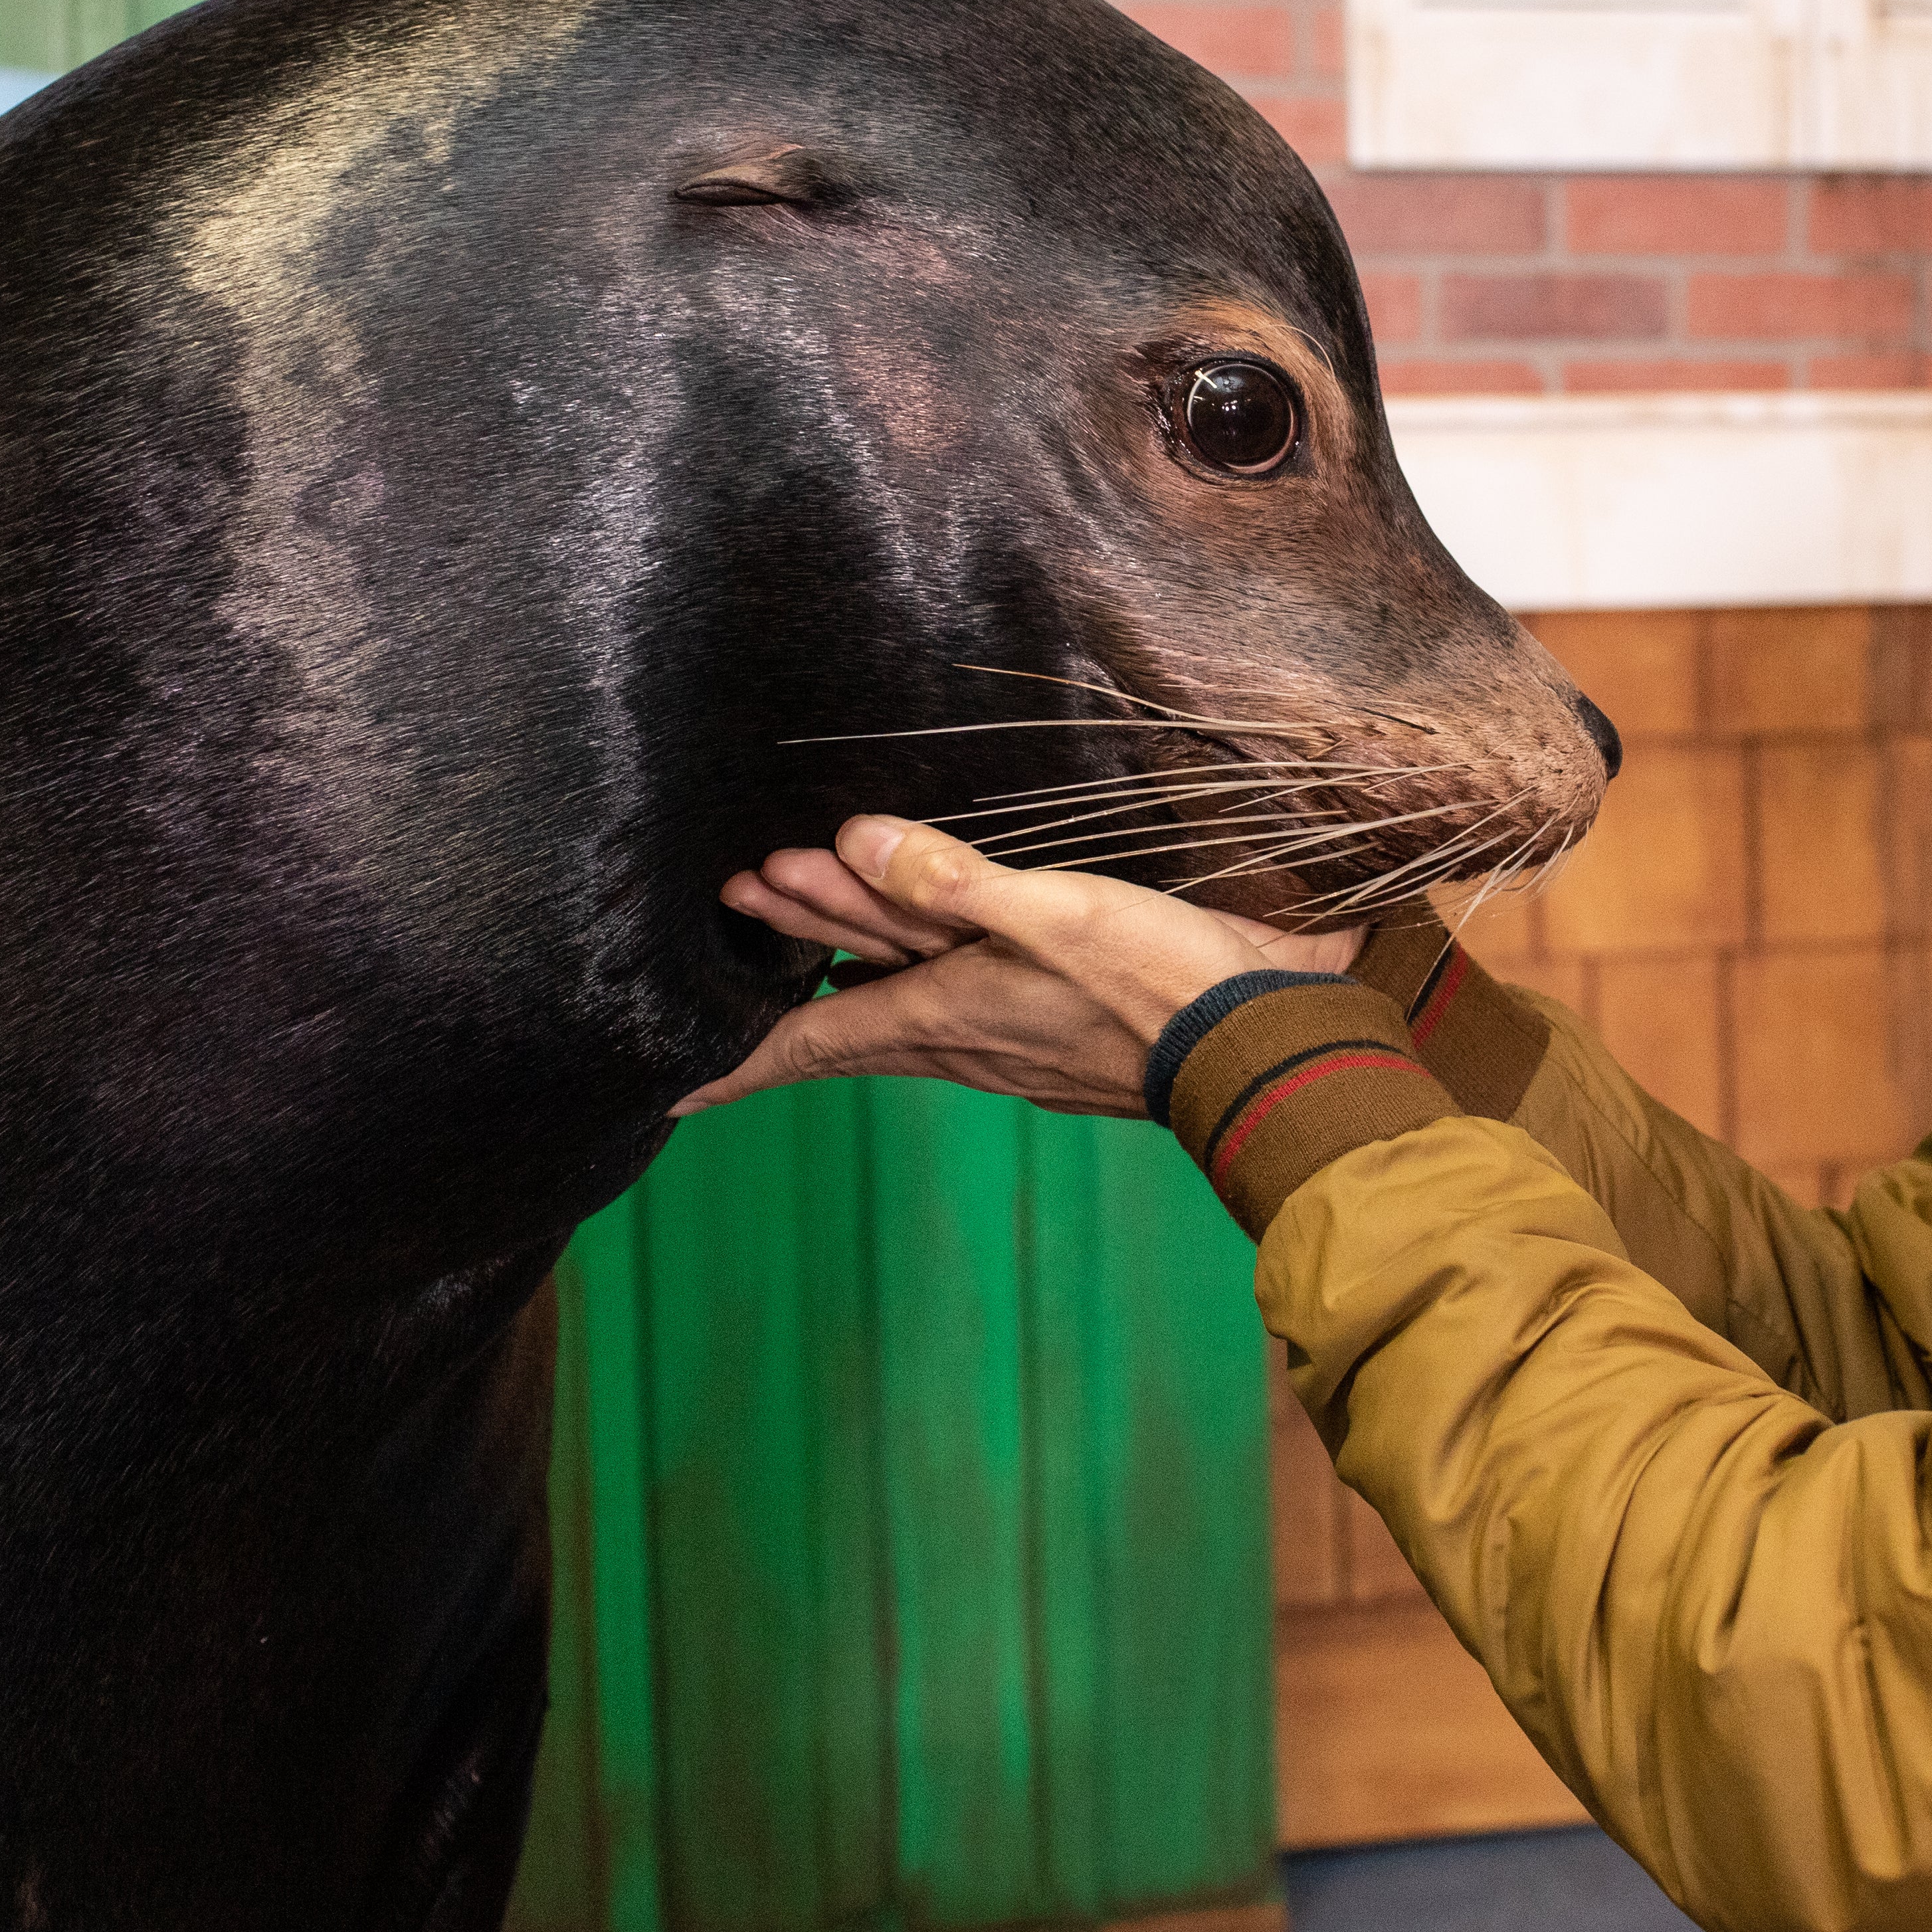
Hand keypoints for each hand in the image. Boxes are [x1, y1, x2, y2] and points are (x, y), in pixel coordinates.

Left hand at [679, 817, 1369, 1119]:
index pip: (809, 1041)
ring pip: (900, 999)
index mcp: (946, 1014)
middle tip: (731, 900)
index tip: (663, 1089)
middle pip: (845, 1006)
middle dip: (782, 955)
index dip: (733, 1059)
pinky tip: (921, 960)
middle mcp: (965, 1039)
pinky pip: (953, 1006)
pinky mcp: (1055, 1036)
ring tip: (793, 900)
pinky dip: (912, 973)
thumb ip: (950, 880)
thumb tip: (854, 842)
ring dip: (844, 952)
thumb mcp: (1052, 915)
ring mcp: (1010, 1045)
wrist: (1267, 1050)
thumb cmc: (1163, 986)